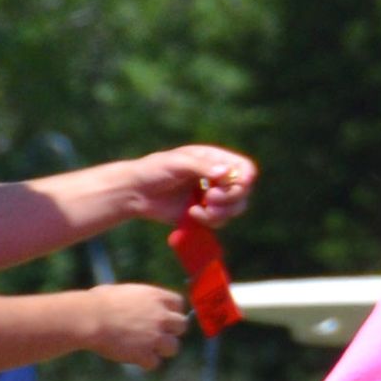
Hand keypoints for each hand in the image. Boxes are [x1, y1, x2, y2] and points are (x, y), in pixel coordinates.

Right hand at [80, 283, 189, 368]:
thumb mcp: (121, 292)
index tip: (161, 318)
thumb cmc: (96, 303)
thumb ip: (137, 300)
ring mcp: (155, 336)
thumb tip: (134, 302)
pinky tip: (134, 358)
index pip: (179, 304)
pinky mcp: (144, 353)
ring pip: (173, 347)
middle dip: (170, 331)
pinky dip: (145, 363)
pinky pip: (154, 363)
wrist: (87, 318)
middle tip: (154, 334)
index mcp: (156, 296)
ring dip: (161, 349)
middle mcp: (161, 316)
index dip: (170, 312)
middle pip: (181, 326)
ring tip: (145, 348)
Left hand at [114, 145, 257, 227]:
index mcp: (215, 160)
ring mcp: (213, 197)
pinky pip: (221, 221)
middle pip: (244, 191)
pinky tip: (191, 214)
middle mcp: (219, 178)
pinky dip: (210, 220)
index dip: (246, 178)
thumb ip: (202, 167)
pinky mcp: (205, 213)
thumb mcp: (177, 163)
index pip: (244, 168)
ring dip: (221, 212)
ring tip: (200, 210)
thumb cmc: (153, 170)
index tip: (238, 185)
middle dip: (230, 198)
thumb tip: (227, 173)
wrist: (135, 192)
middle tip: (210, 198)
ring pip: (236, 208)